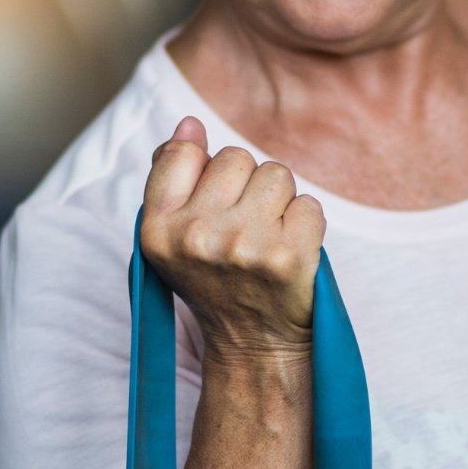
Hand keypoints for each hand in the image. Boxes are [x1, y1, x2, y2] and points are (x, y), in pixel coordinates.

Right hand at [139, 117, 325, 365]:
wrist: (254, 344)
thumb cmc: (217, 279)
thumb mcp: (174, 235)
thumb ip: (173, 176)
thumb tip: (190, 124)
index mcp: (157, 228)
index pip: (184, 152)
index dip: (207, 171)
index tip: (213, 204)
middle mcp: (195, 236)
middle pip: (237, 157)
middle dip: (247, 185)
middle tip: (244, 230)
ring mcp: (243, 246)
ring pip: (277, 174)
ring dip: (280, 201)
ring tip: (268, 238)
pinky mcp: (287, 257)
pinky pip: (310, 204)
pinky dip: (307, 225)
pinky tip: (290, 252)